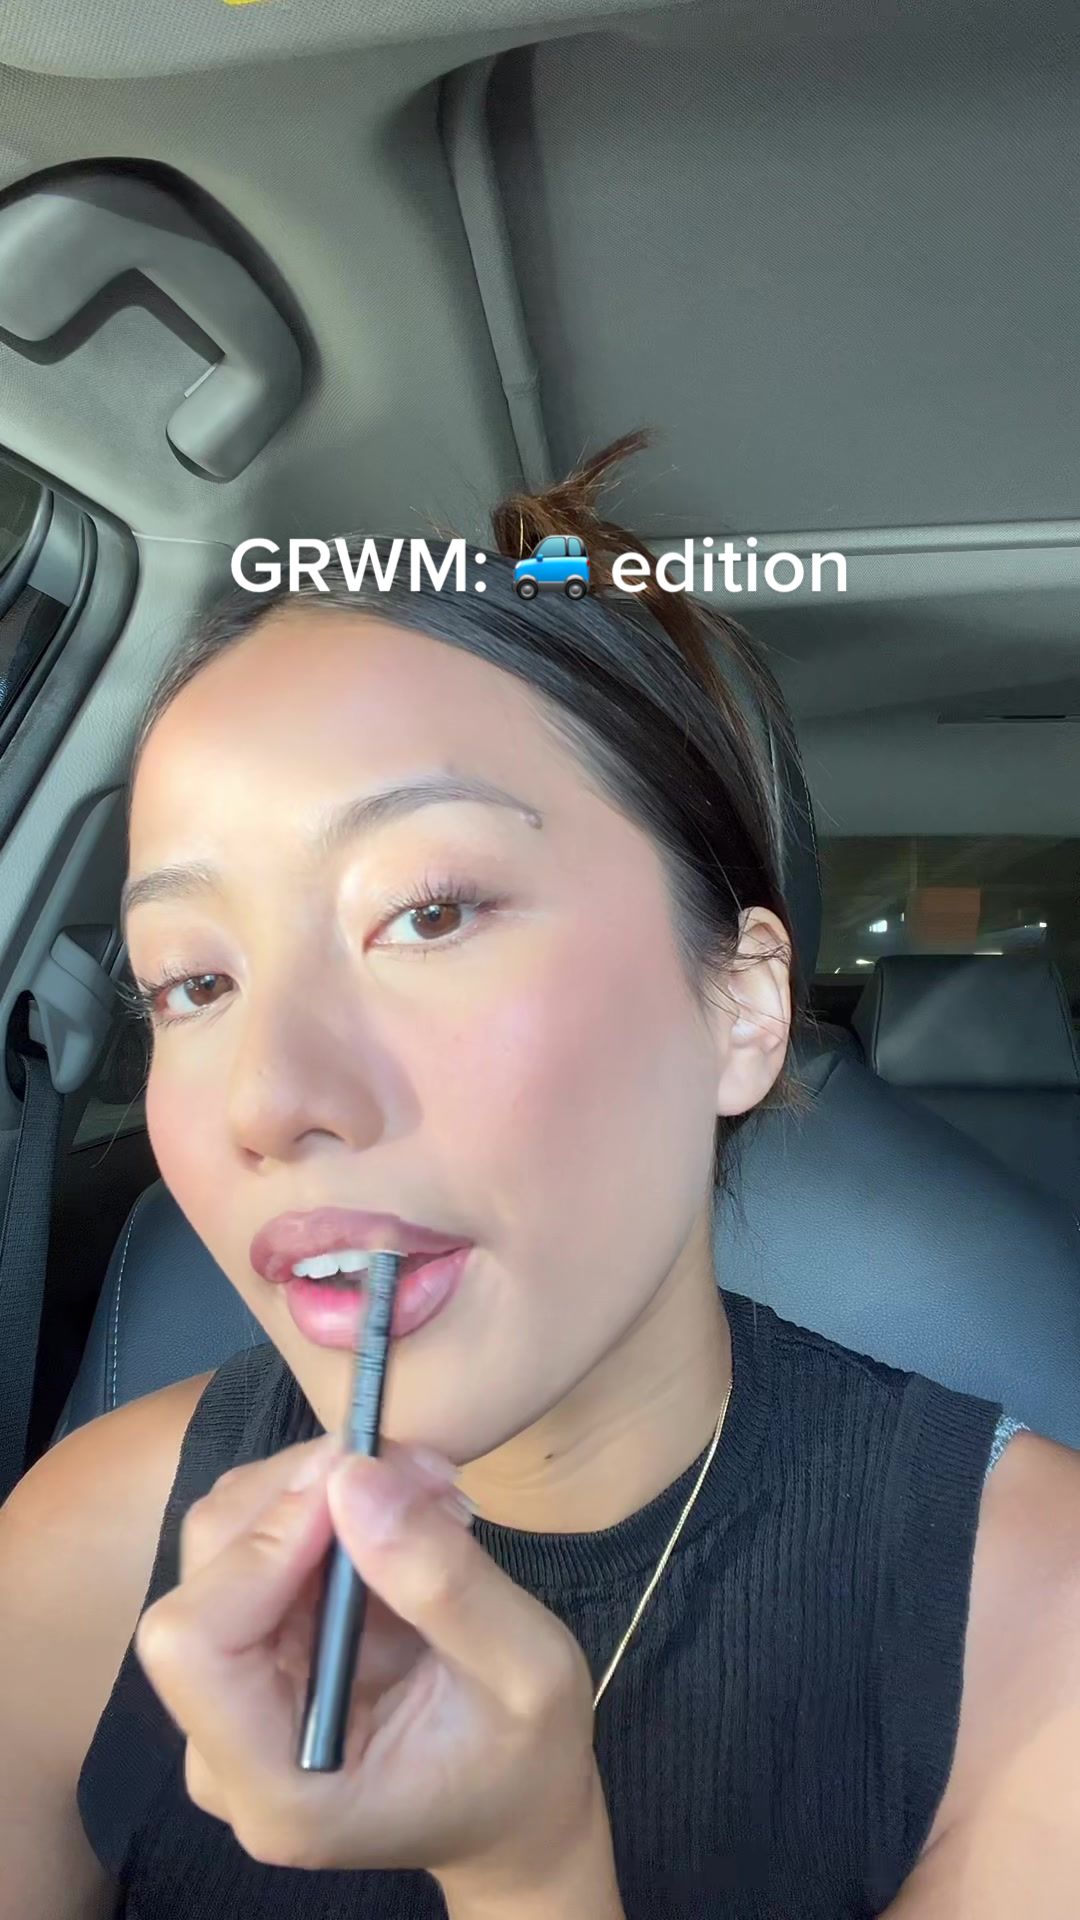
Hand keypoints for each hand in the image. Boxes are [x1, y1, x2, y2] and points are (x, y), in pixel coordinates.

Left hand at [134, 1431, 613, 1903]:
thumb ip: (442, 1582)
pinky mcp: (248, 1651)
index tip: (360, 1486)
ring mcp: (227, 1699)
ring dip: (314, 1485)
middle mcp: (224, 1748)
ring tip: (421, 1485)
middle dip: (304, 1495)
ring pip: (222, 1540)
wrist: (512, 1804)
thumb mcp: (529, 1673)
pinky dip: (318, 1499)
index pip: (195, 1646)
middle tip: (418, 1467)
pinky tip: (393, 1507)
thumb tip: (353, 1477)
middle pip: (205, 1576)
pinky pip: (250, 1542)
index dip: (262, 1548)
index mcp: (279, 1789)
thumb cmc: (526, 1761)